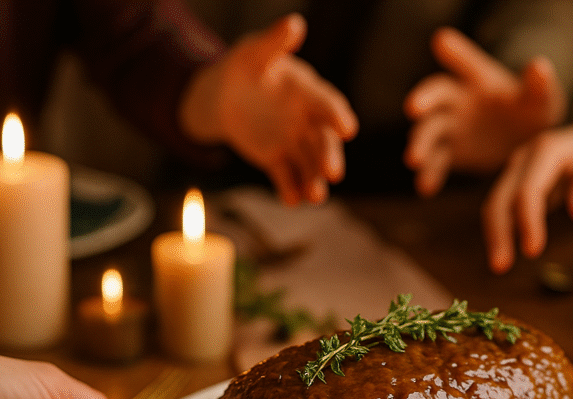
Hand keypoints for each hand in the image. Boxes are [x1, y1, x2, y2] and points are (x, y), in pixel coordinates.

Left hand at [181, 14, 358, 205]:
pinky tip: (290, 200)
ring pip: (309, 164)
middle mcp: (308, 121)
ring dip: (314, 180)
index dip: (337, 116)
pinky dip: (289, 189)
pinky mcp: (278, 160)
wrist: (224, 97)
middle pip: (323, 141)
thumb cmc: (244, 67)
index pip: (327, 104)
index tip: (348, 129)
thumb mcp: (254, 52)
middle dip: (329, 157)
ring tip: (315, 197)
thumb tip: (294, 23)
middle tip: (334, 174)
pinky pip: (286, 177)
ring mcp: (295, 143)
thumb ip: (275, 42)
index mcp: (308, 93)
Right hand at [404, 27, 565, 196]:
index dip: (456, 52)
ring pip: (430, 131)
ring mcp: (453, 127)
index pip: (468, 64)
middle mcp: (461, 100)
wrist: (527, 144)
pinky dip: (430, 173)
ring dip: (420, 143)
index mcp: (482, 81)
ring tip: (414, 160)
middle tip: (412, 109)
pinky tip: (426, 188)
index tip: (441, 41)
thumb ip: (539, 85)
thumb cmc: (534, 112)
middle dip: (424, 101)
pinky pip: (436, 162)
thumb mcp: (541, 100)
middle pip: (437, 96)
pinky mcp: (451, 152)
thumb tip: (539, 65)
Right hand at [480, 96, 572, 272]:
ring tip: (499, 265)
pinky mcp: (515, 182)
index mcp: (546, 151)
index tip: (532, 250)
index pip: (529, 190)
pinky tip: (503, 251)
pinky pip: (501, 207)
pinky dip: (500, 229)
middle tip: (501, 266)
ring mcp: (516, 170)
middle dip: (499, 232)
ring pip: (495, 203)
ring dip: (494, 234)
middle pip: (501, 197)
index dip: (528, 220)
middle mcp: (524, 159)